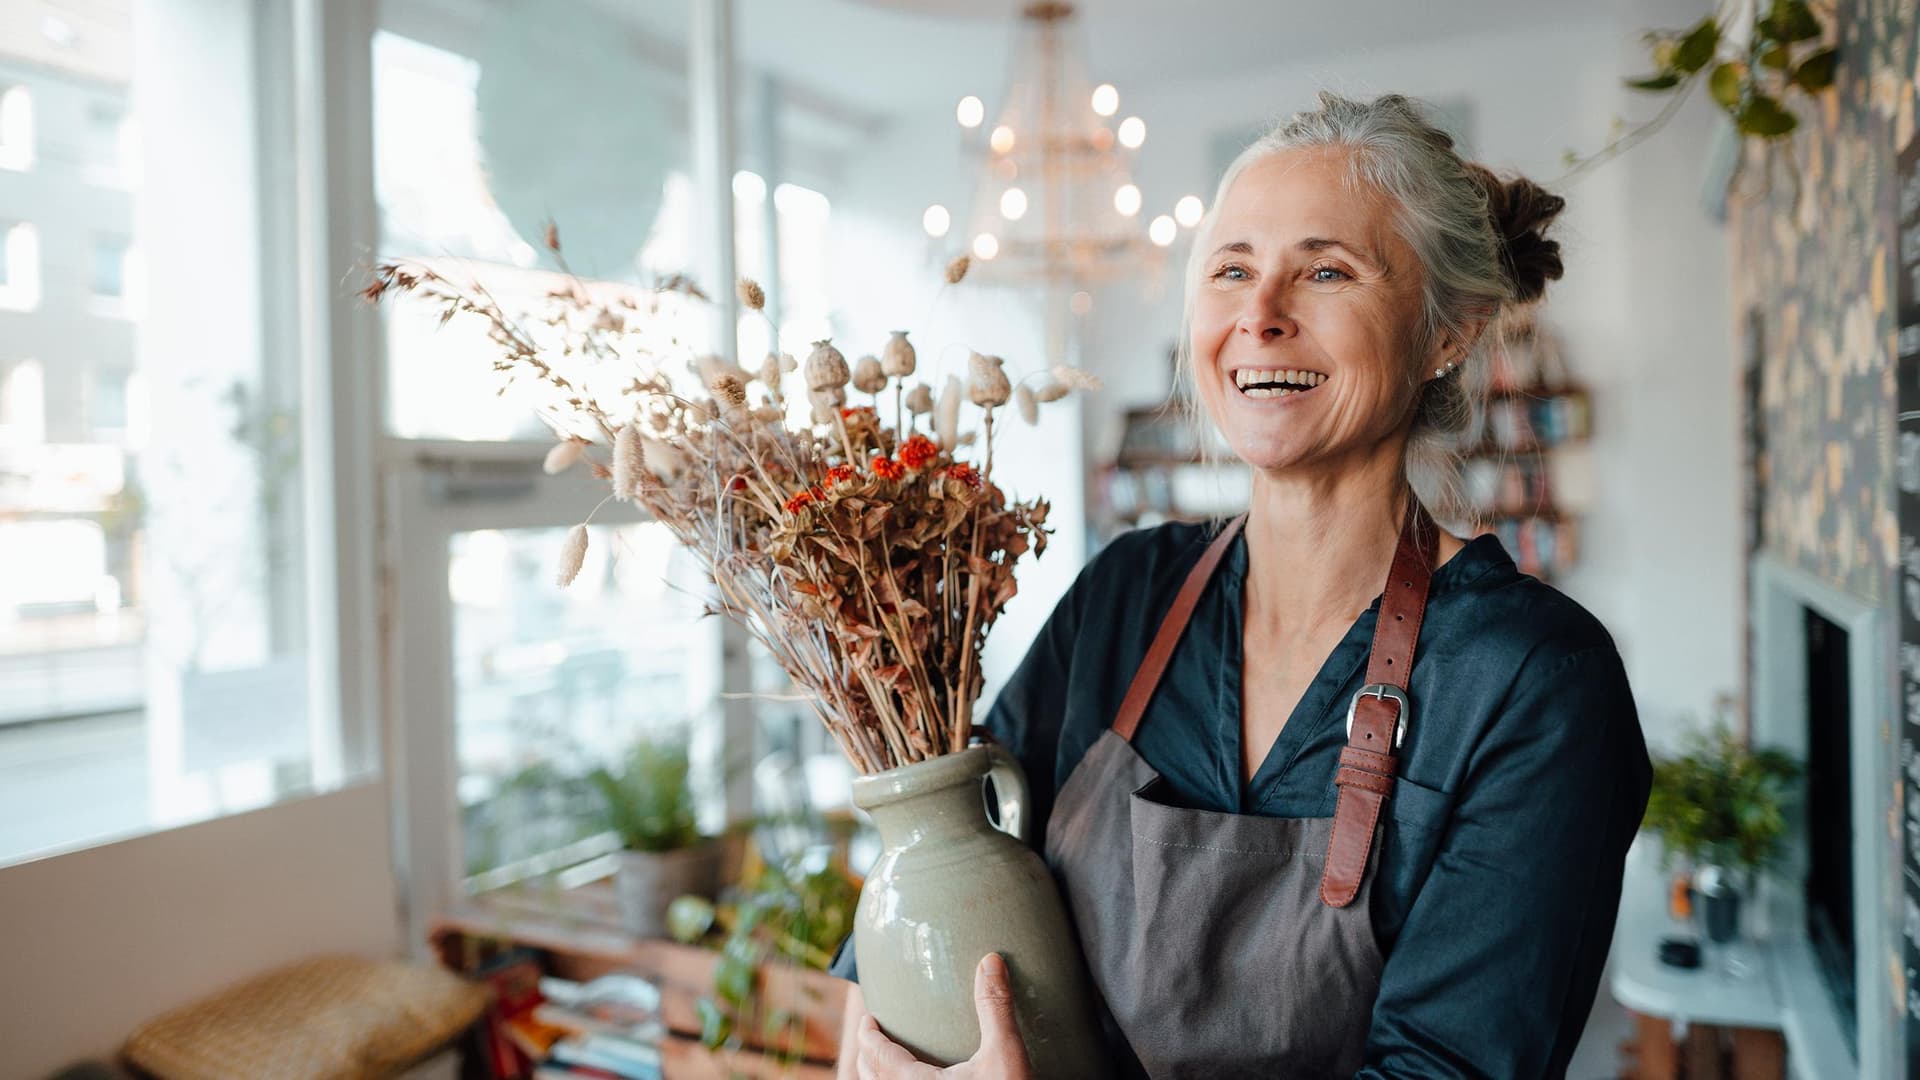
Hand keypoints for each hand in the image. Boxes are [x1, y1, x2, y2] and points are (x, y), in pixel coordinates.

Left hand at [854, 953, 1034, 1079]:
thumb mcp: (1006, 1055)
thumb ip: (995, 1008)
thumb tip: (990, 960)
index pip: (875, 1056)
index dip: (868, 1036)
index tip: (868, 1020)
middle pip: (871, 1078)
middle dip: (868, 1056)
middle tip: (874, 1038)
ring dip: (880, 1078)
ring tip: (890, 1065)